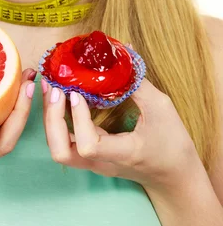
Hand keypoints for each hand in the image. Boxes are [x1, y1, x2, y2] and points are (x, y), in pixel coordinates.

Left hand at [42, 74, 198, 192]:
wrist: (175, 177)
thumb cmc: (172, 143)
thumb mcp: (161, 108)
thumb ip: (137, 81)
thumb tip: (123, 48)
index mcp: (122, 154)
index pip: (88, 145)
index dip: (78, 119)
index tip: (77, 93)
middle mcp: (101, 163)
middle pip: (61, 151)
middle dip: (52, 118)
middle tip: (55, 87)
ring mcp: (93, 163)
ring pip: (59, 148)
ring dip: (50, 118)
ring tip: (52, 87)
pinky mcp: (90, 157)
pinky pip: (66, 141)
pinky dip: (57, 119)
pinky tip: (60, 96)